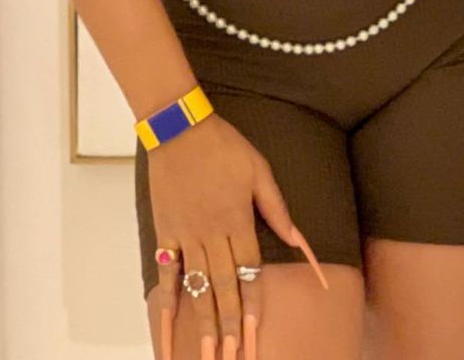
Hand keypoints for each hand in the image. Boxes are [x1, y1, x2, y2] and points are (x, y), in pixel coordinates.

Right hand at [148, 112, 327, 359]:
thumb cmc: (223, 145)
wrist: (179, 127)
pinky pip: (167, 272)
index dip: (253, 307)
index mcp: (239, 220)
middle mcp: (213, 234)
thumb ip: (276, 207)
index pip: (249, 273)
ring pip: (198, 287)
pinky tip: (170, 326)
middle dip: (229, 327)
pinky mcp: (166, 232)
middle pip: (224, 288)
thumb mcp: (259, 170)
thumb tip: (297, 238)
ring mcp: (186, 235)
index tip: (254, 337)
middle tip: (232, 358)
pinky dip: (169, 300)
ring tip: (207, 354)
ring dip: (203, 323)